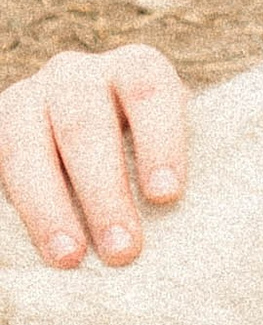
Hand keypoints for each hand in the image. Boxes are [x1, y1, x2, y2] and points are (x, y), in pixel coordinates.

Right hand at [0, 44, 190, 267]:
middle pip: (85, 126)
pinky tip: (35, 243)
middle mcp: (77, 74)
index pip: (149, 92)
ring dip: (50, 208)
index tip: (165, 196)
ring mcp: (30, 97)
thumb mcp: (167, 145)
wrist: (90, 136)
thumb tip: (183, 226)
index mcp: (134, 67)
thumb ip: (170, 172)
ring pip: (29, 148)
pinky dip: (16, 205)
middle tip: (123, 250)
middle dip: (104, 192)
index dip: (159, 143)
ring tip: (72, 257)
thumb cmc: (147, 151)